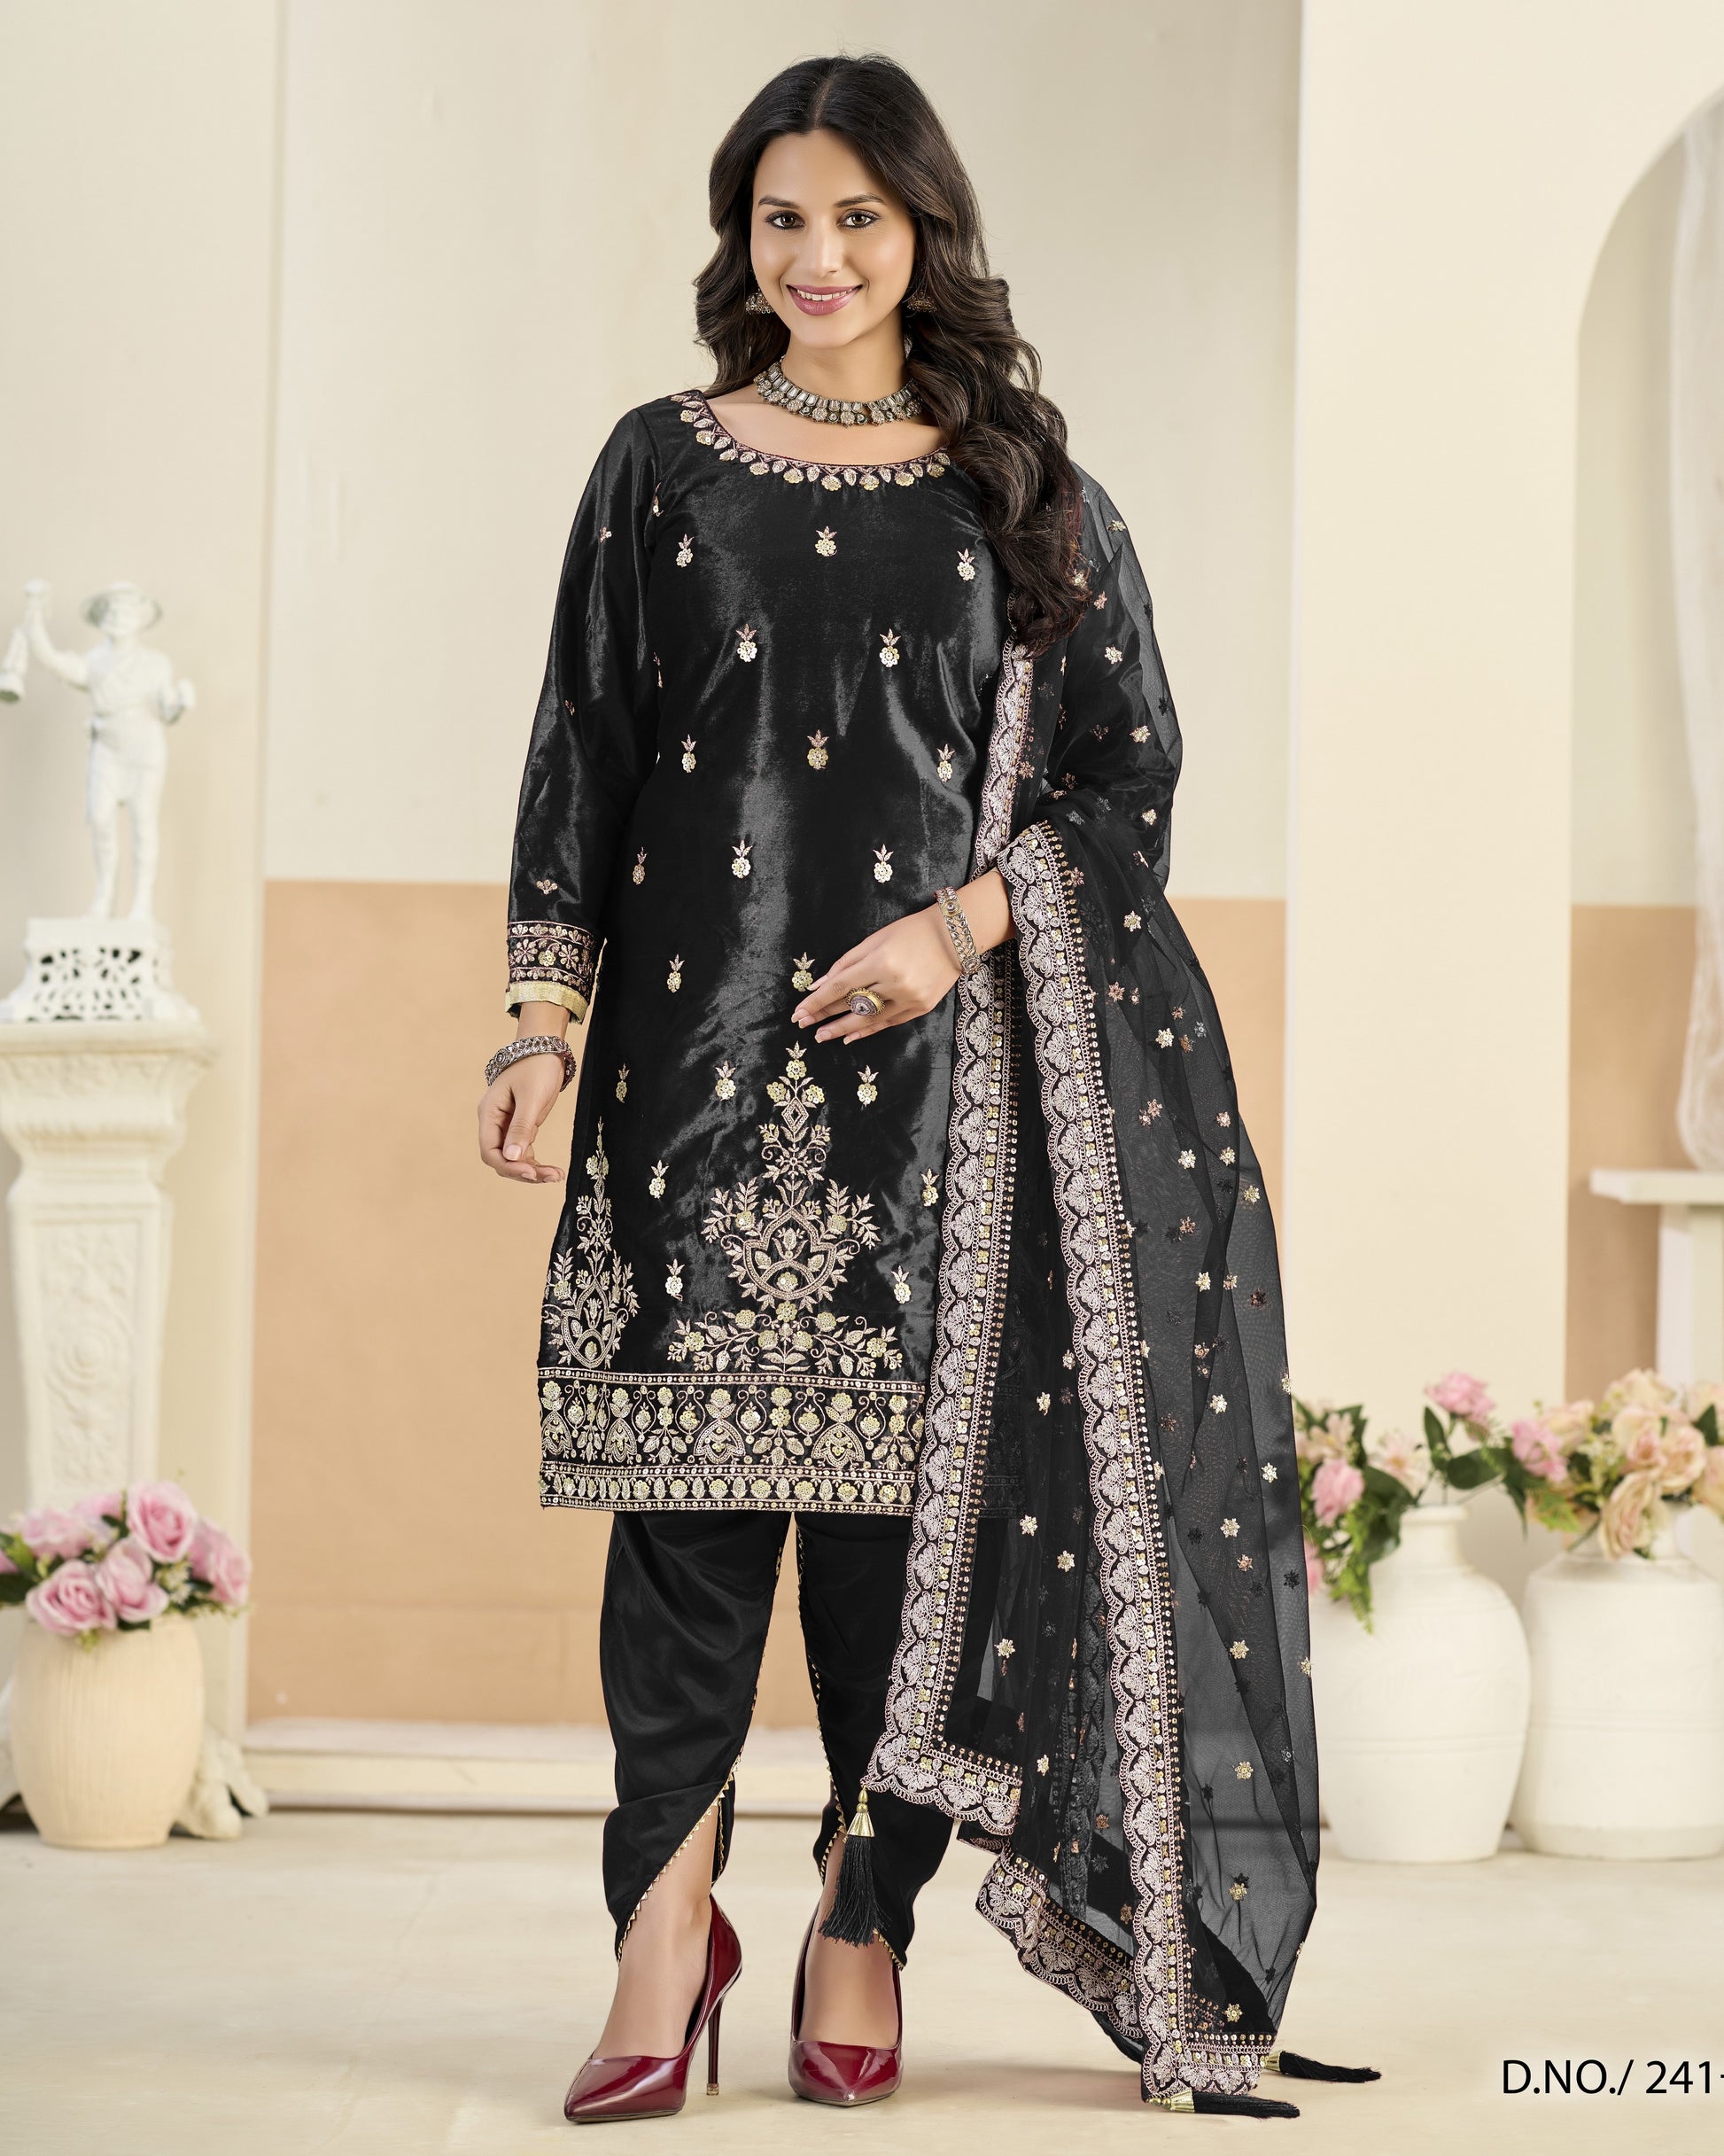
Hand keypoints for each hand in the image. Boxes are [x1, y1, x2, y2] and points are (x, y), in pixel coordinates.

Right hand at [477, 1051, 567, 1183]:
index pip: (490, 1151)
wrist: (546, 1049)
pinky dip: (536, 1162)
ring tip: (557, 1176)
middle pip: (501, 1159)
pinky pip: (524, 1151)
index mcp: (489, 1113)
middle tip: (551, 1177)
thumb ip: (521, 1127)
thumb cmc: (537, 1067)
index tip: (531, 1172)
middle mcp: (495, 1122)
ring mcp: (507, 1125)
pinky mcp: (522, 1126)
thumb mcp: (531, 1097)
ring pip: (514, 1158)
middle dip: (523, 1171)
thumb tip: (512, 1158)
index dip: (508, 1165)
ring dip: (533, 1170)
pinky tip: (554, 1170)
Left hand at [793, 904, 960, 1044]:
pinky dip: (867, 1030)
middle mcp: (895, 983)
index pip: (840, 987)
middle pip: (851, 1005)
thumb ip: (846, 963)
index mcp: (881, 961)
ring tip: (822, 1036)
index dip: (817, 1002)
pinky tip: (850, 1036)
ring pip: (868, 1020)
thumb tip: (818, 986)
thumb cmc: (911, 932)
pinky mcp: (921, 1008)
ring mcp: (910, 999)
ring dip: (842, 1030)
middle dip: (824, 1016)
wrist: (955, 936)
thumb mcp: (875, 940)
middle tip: (803, 1025)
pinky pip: (888, 1023)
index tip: (799, 1012)